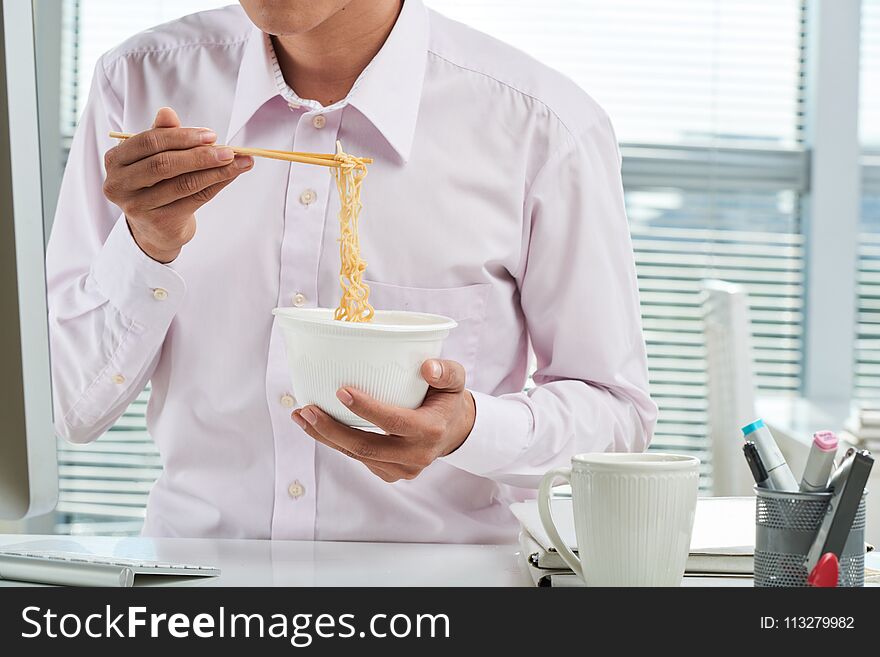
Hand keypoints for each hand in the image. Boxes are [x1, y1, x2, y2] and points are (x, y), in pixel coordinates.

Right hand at [102, 107, 253, 262]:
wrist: (155, 227)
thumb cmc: (155, 183)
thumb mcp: (154, 157)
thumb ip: (161, 135)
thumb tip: (167, 112)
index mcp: (115, 160)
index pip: (149, 142)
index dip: (181, 137)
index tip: (211, 135)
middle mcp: (120, 184)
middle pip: (164, 164)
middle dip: (200, 155)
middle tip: (229, 151)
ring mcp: (137, 206)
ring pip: (183, 184)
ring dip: (216, 171)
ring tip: (240, 163)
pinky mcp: (159, 222)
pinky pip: (195, 200)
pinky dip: (217, 185)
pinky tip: (232, 176)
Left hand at [292, 359, 475, 481]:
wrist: (454, 431)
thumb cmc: (448, 398)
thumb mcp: (455, 380)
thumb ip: (445, 371)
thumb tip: (426, 366)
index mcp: (431, 430)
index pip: (394, 423)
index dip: (366, 409)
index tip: (341, 391)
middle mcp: (416, 455)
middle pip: (366, 447)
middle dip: (332, 430)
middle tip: (307, 410)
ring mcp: (403, 469)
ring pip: (358, 456)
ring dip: (326, 437)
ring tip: (302, 416)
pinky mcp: (391, 474)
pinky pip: (360, 459)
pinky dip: (337, 443)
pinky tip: (318, 426)